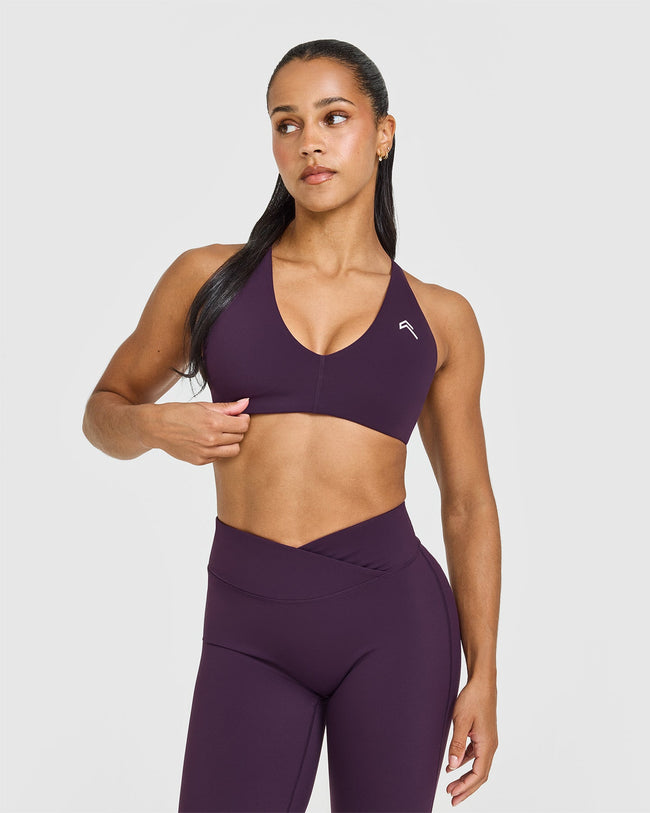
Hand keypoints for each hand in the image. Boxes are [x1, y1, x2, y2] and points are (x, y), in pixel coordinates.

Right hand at [142, 397, 250, 464]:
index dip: (243, 419)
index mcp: (213, 423)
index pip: (243, 425)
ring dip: (231, 442)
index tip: (239, 417)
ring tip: (221, 434)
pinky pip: (219, 457)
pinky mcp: (199, 461)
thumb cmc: (178, 413)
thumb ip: (226, 407)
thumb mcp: (202, 406)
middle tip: (228, 424)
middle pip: (239, 437)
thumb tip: (245, 403)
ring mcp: (205, 453)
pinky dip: (218, 450)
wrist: (156, 427)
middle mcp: (211, 440)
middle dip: (237, 430)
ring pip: (233, 451)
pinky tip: (208, 442)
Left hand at [445, 676, 497, 805]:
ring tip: (451, 786)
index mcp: (487, 745)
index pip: (478, 774)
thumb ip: (457, 744)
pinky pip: (475, 755)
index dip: (466, 787)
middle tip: (452, 799)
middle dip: (467, 788)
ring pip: (478, 766)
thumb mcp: (461, 721)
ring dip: (466, 777)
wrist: (482, 682)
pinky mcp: (483, 734)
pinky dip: (466, 763)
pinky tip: (454, 765)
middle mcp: (490, 745)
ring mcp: (487, 740)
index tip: (453, 794)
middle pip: (480, 775)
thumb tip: (453, 767)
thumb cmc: (473, 699)